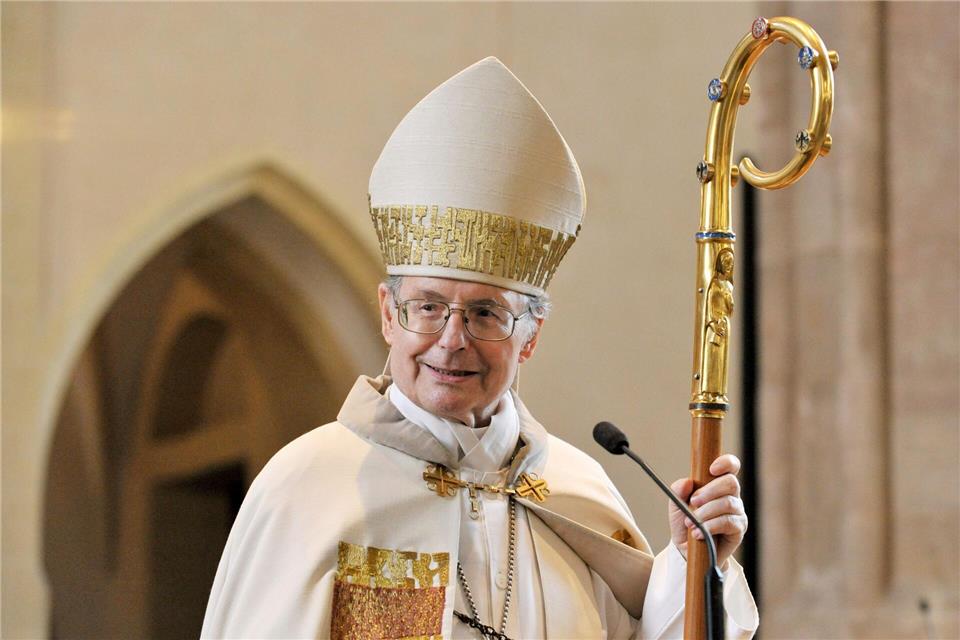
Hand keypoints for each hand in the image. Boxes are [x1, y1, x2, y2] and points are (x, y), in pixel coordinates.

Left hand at [668, 454, 746, 569]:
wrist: (686, 549)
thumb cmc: (684, 521)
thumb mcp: (676, 504)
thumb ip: (678, 490)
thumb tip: (687, 482)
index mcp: (718, 484)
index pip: (731, 466)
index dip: (726, 463)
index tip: (711, 469)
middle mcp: (731, 496)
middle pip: (731, 482)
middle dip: (710, 491)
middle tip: (693, 502)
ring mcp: (737, 512)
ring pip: (728, 503)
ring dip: (706, 512)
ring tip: (690, 522)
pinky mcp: (738, 529)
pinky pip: (728, 522)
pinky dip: (710, 526)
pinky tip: (697, 533)